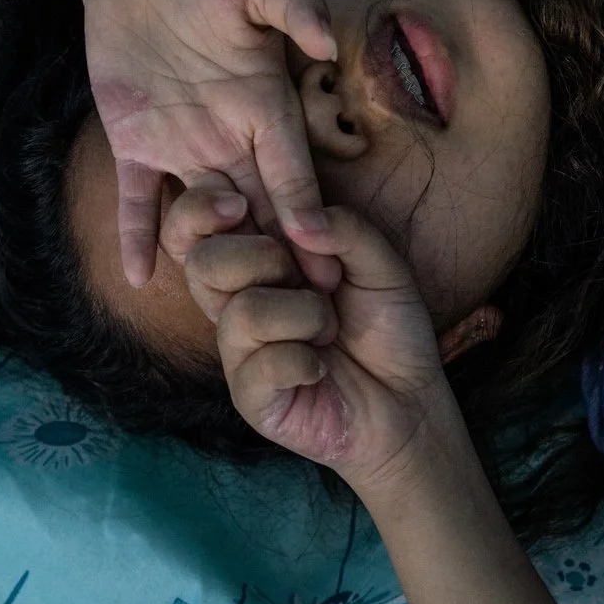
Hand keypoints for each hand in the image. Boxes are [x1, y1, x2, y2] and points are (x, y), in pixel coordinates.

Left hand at [79, 0, 339, 288]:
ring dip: (216, 259)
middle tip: (303, 312)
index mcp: (263, 107)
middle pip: (259, 211)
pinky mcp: (135, 146)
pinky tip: (137, 280)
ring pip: (205, 218)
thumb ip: (290, 7)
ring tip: (228, 311)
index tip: (326, 256)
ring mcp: (182, 147)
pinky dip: (137, 238)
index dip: (306, 213)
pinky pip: (138, 201)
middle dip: (279, 260)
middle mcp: (230, 138)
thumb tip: (325, 44)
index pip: (291, 172)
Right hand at [183, 200, 457, 492]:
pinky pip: (261, 364)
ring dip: (306, 315)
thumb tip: (298, 224)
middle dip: (263, 258)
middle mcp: (236, 304)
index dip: (199, 210)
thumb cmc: (388, 328)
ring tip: (329, 332)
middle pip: (202, 264)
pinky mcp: (249, 396)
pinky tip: (320, 370)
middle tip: (317, 278)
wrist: (410, 399)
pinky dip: (304, 361)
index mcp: (256, 262)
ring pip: (243, 312)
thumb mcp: (380, 264)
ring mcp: (239, 353)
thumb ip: (344, 229)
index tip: (240, 204)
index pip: (193, 229)